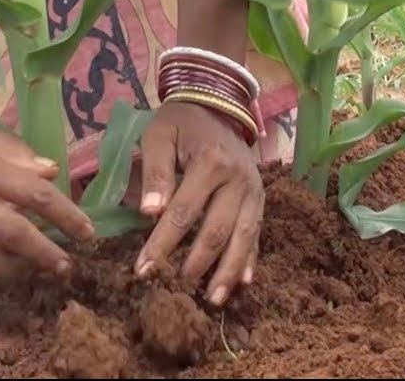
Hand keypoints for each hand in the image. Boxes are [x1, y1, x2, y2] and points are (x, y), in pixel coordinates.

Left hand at [134, 99, 263, 306]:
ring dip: (227, 272)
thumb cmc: (181, 122)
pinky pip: (257, 234)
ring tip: (212, 300)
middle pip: (216, 231)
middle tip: (175, 290)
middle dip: (195, 265)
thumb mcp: (159, 135)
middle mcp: (239, 180)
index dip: (162, 244)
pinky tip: (243, 284)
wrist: (217, 104)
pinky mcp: (261, 200)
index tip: (144, 270)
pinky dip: (250, 260)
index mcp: (211, 163)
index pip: (183, 213)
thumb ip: (155, 172)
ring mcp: (254, 192)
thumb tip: (150, 213)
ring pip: (242, 238)